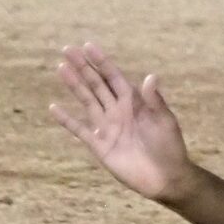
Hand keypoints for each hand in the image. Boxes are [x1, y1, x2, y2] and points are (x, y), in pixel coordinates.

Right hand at [50, 43, 193, 203]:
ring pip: (87, 101)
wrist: (165, 178)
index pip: (113, 77)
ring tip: (61, 68)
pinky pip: (79, 130)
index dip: (101, 62)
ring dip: (74, 85)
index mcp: (133, 102)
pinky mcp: (100, 146)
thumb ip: (154, 101)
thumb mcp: (164, 121)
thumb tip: (151, 76)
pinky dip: (67, 120)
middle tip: (67, 49)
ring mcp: (107, 127)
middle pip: (96, 85)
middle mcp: (117, 111)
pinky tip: (54, 108)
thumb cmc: (169, 147)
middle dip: (83, 67)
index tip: (87, 46)